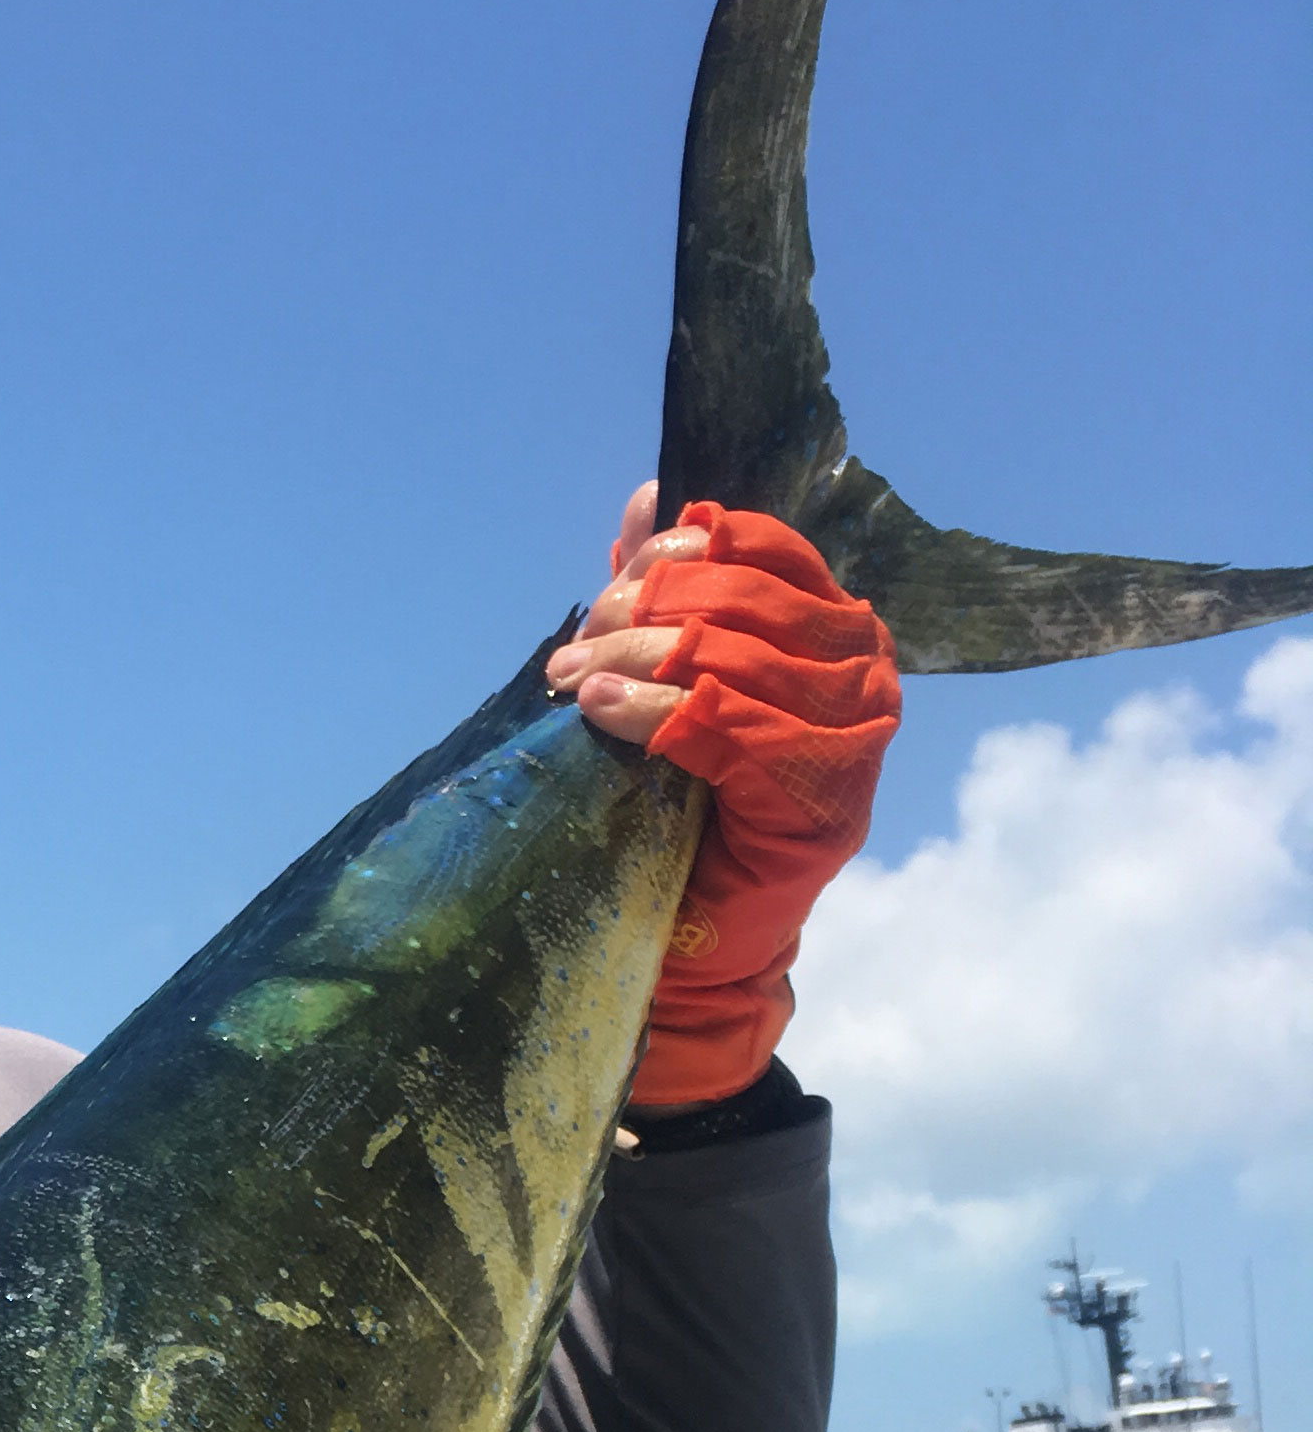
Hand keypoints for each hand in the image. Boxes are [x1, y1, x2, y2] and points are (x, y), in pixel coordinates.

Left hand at [547, 478, 900, 1106]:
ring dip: (634, 663)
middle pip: (738, 598)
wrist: (703, 936)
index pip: (758, 549)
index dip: (675, 554)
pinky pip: (728, 726)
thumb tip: (645, 494)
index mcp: (832, 622)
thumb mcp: (670, 682)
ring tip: (572, 684)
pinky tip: (602, 717)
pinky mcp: (823, 794)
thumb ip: (663, 593)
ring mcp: (853, 732)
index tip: (605, 592)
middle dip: (639, 613)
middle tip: (571, 653)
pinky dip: (656, 714)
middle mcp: (861, 665)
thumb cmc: (691, 806)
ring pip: (729, 656)